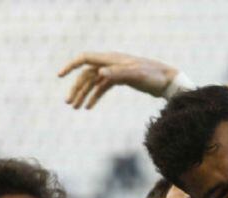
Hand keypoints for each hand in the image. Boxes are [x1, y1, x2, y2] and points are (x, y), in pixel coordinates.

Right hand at [58, 51, 179, 108]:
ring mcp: (114, 72)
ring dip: (83, 94)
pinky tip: (89, 107)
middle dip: (76, 88)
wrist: (167, 80)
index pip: (85, 59)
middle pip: (86, 74)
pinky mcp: (120, 80)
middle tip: (69, 104)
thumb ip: (118, 73)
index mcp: (111, 59)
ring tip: (75, 108)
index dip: (71, 66)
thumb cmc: (153, 75)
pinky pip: (102, 88)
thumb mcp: (136, 74)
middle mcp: (110, 64)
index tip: (59, 76)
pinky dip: (95, 97)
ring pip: (93, 83)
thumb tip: (100, 72)